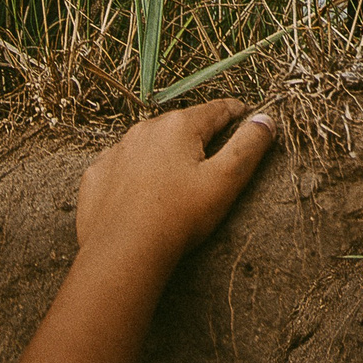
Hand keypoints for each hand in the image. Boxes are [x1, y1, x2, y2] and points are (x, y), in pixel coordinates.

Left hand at [0, 101, 274, 362]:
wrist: (122, 253)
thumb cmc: (179, 217)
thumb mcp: (226, 181)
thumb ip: (249, 146)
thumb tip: (265, 119)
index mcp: (180, 125)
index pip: (219, 109)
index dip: (239, 114)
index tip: (249, 122)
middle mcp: (145, 128)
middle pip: (183, 125)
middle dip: (201, 138)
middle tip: (214, 162)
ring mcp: (116, 151)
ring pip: (151, 144)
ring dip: (167, 154)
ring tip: (177, 182)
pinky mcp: (97, 175)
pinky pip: (123, 165)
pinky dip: (136, 173)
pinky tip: (143, 196)